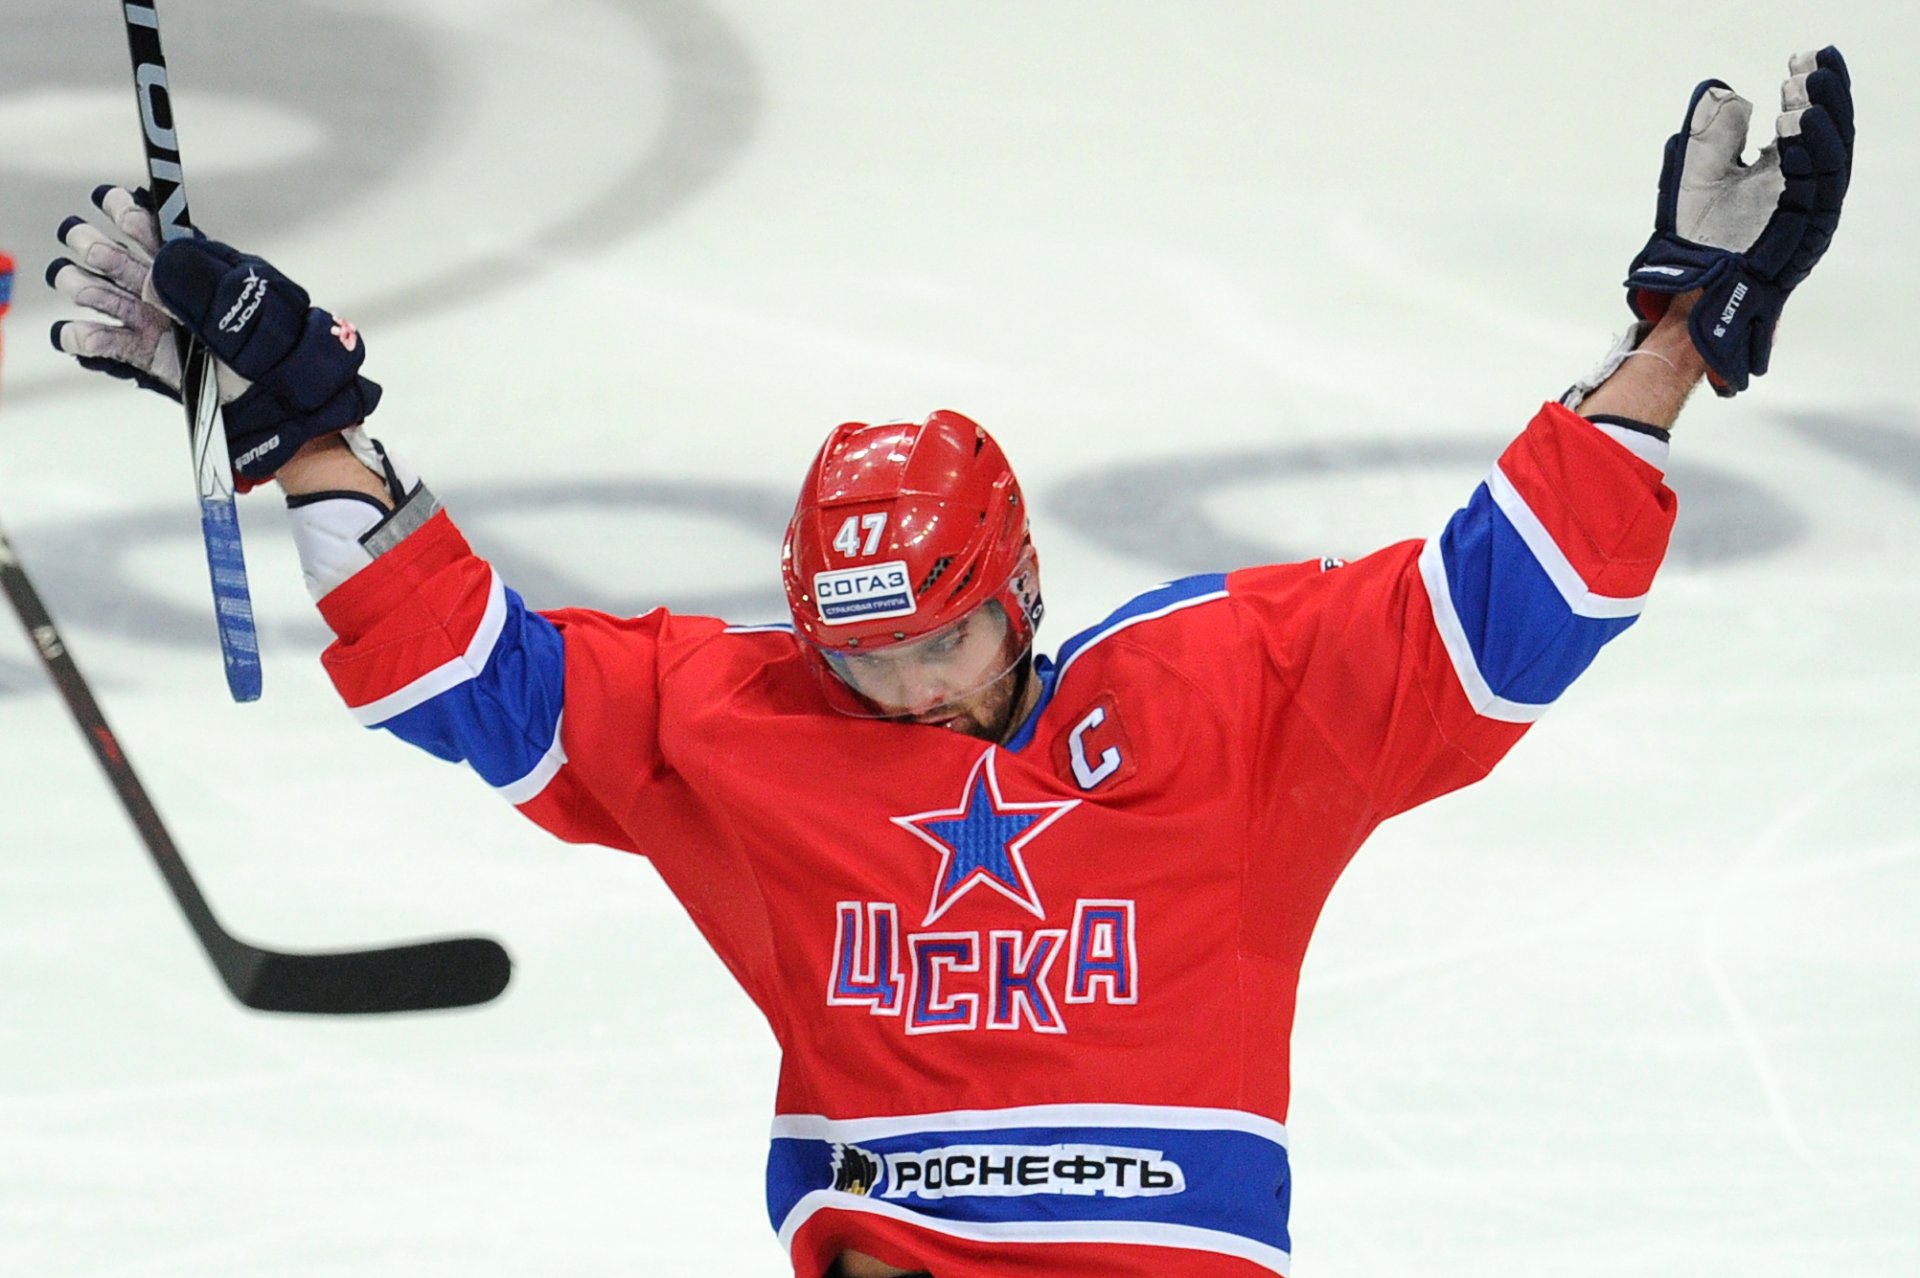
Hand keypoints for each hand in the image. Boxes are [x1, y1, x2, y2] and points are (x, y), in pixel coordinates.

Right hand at [49, 184, 381, 484]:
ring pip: (91, 289)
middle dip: (94, 246)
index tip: (110, 201)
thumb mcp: (246, 304)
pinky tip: (87, 333)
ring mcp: (147, 321)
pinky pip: (96, 339)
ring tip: (103, 297)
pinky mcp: (140, 355)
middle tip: (108, 259)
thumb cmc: (271, 344)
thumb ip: (201, 282)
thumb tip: (156, 264)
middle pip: (107, 253)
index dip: (125, 210)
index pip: (149, 228)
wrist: (279, 398)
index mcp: (189, 266)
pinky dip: (81, 335)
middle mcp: (161, 289)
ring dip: (83, 286)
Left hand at [1624, 47, 1852, 395]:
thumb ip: (1712, 134)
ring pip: (1829, 161)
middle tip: (1814, 62)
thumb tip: (1729, 94)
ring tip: (1804, 88)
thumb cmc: (1693, 235)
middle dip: (1825, 97)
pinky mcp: (1804, 237)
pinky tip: (1797, 126)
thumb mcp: (1696, 172)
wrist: (1685, 287)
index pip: (1809, 125)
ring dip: (1821, 121)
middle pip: (1828, 137)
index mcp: (1783, 172)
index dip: (1811, 91)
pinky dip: (1810, 156)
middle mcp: (1802, 191)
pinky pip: (1817, 192)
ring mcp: (1806, 214)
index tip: (1804, 57)